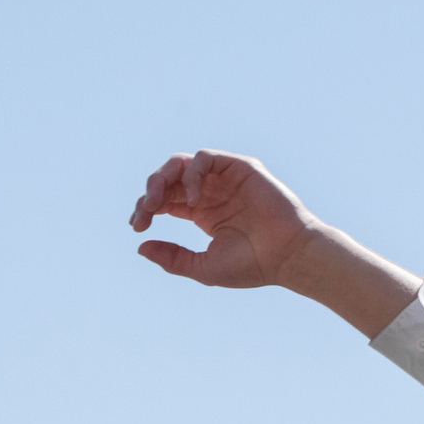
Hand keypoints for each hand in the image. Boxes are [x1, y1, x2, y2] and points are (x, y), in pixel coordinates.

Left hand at [129, 150, 418, 337]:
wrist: (286, 257)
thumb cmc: (251, 265)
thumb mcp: (201, 266)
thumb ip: (172, 257)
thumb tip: (140, 246)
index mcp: (200, 212)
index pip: (163, 199)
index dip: (144, 208)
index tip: (136, 227)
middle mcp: (210, 191)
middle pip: (167, 179)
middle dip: (149, 192)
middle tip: (144, 213)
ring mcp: (224, 178)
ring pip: (181, 163)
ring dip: (162, 178)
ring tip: (155, 202)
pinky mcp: (239, 168)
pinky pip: (205, 157)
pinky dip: (191, 174)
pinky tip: (191, 200)